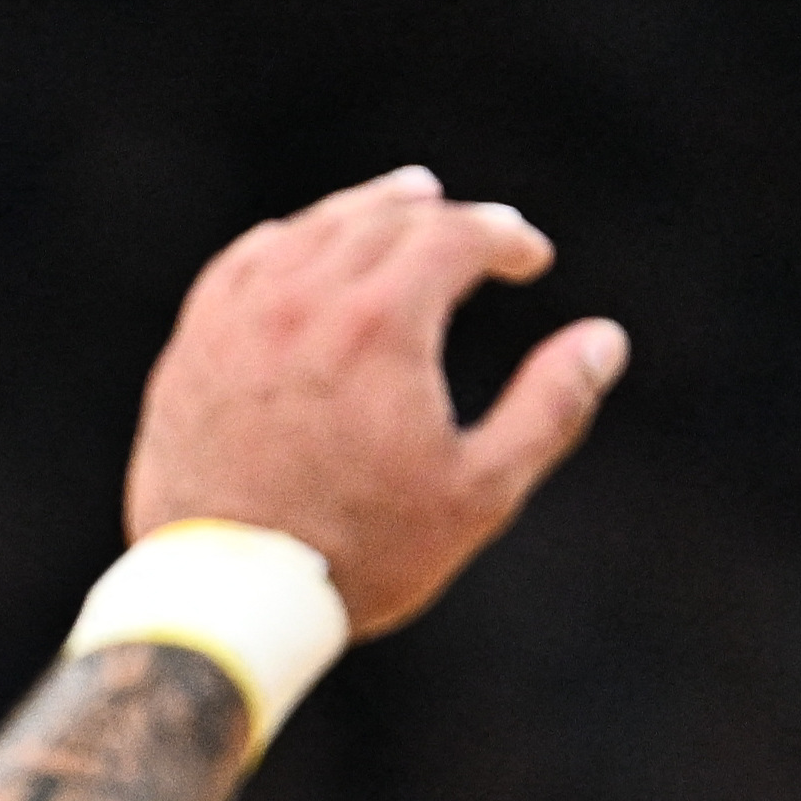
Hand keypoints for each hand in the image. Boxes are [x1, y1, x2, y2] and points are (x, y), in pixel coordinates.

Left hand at [124, 168, 625, 634]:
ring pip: (312, 231)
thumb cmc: (363, 553)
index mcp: (378, 324)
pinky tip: (308, 246)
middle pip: (383, 221)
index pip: (453, 234)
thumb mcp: (478, 492)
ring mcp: (240, 317)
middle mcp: (303, 300)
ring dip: (367, 212)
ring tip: (403, 202)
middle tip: (478, 230)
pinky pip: (248, 262)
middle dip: (442, 217)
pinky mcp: (194, 345)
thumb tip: (605, 341)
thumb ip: (549, 408)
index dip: (503, 236)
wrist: (230, 598)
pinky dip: (293, 242)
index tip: (531, 258)